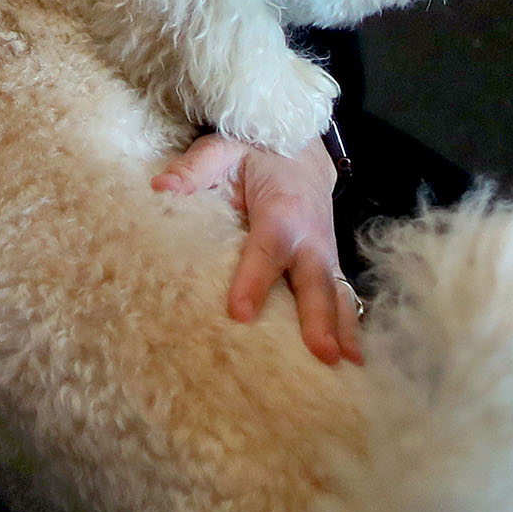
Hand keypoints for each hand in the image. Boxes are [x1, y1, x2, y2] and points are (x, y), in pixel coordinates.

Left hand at [154, 132, 361, 366]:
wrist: (300, 147)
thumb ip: (195, 168)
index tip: (240, 313)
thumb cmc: (256, 153)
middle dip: (318, 318)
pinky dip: (349, 324)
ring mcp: (324, 252)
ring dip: (342, 328)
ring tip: (346, 364)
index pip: (266, 250)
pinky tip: (351, 358)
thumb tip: (161, 189)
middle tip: (321, 353)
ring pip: (336, 293)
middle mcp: (309, 235)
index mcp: (280, 210)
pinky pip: (342, 295)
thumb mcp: (223, 148)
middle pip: (314, 281)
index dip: (254, 281)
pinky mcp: (329, 263)